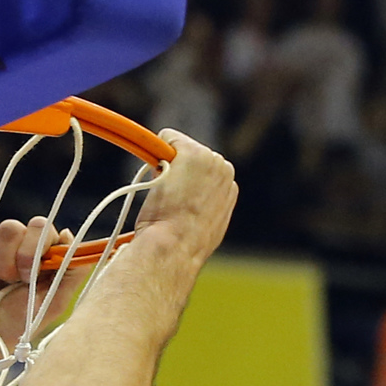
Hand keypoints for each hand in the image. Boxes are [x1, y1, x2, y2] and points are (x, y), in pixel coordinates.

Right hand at [0, 216, 91, 357]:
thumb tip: (69, 233)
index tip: (27, 277)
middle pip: (12, 227)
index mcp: (41, 252)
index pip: (40, 227)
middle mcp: (18, 243)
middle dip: (7, 260)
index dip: (31, 249)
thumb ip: (72, 271)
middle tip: (7, 282)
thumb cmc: (17, 323)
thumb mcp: (53, 304)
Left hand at [131, 133, 238, 269]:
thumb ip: (201, 211)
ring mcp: (211, 159)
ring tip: (166, 194)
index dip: (182, 183)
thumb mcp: (200, 230)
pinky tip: (158, 177)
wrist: (175, 247)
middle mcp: (225, 170)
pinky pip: (167, 137)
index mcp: (228, 188)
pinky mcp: (192, 153)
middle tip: (169, 199)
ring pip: (179, 147)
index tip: (176, 203)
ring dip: (168, 164)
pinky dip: (157, 148)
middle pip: (191, 155)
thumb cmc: (179, 245)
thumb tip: (193, 212)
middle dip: (177, 169)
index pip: (199, 172)